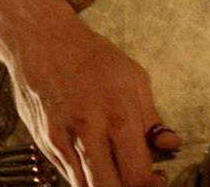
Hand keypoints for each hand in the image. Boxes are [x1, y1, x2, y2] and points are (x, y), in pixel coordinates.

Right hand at [7, 12, 179, 186]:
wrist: (39, 38)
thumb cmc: (88, 54)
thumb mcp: (133, 76)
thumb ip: (152, 117)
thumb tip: (170, 143)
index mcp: (116, 115)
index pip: (137, 175)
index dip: (150, 186)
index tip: (156, 180)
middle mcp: (87, 132)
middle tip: (134, 180)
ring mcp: (61, 140)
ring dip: (103, 185)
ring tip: (114, 172)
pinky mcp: (43, 142)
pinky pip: (67, 174)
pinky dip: (84, 175)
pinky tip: (92, 158)